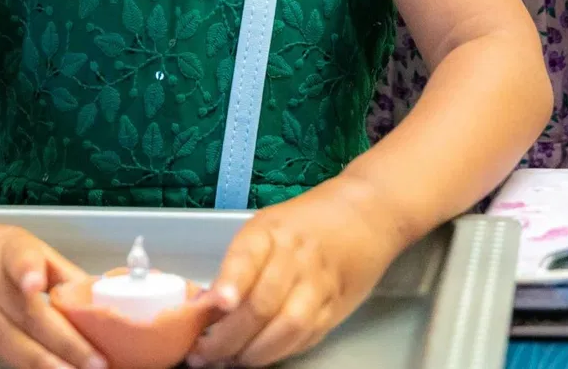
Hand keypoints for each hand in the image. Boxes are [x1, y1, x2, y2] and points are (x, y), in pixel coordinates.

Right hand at [0, 211, 103, 368]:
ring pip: (1, 336)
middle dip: (63, 340)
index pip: (18, 257)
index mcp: (7, 249)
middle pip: (24, 312)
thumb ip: (58, 270)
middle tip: (95, 361)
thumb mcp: (20, 243)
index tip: (38, 285)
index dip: (28, 270)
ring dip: (35, 362)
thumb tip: (100, 297)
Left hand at [189, 181, 405, 366]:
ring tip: (231, 361)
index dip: (230, 283)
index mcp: (271, 230)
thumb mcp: (267, 228)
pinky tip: (261, 357)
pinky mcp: (337, 307)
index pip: (247, 258)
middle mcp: (296, 257)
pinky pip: (307, 336)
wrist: (365, 213)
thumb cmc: (304, 222)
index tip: (215, 306)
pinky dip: (280, 352)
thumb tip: (202, 306)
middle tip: (203, 354)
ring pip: (287, 327)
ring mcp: (319, 284)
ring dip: (255, 352)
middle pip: (262, 303)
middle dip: (229, 336)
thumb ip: (239, 266)